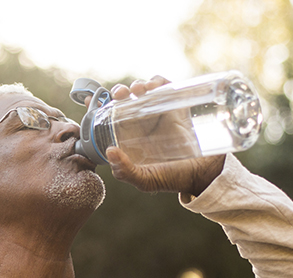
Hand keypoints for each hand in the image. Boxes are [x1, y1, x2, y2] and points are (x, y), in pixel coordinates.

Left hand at [99, 77, 224, 195]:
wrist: (204, 173)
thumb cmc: (173, 178)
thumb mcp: (145, 180)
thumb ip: (125, 172)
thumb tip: (110, 151)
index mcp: (129, 138)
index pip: (108, 118)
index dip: (97, 106)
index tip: (88, 99)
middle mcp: (141, 124)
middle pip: (124, 100)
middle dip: (118, 92)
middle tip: (119, 94)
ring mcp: (159, 113)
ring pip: (143, 90)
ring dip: (137, 84)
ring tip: (138, 90)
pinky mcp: (176, 106)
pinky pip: (165, 87)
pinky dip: (157, 81)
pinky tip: (154, 86)